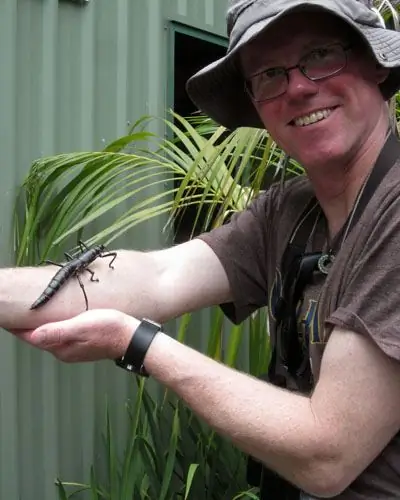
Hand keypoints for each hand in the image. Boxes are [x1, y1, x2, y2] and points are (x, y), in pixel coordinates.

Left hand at [12, 309, 139, 362]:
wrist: (132, 338)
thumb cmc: (110, 329)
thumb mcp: (82, 326)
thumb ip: (57, 332)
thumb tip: (33, 336)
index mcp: (61, 348)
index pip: (31, 337)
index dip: (17, 326)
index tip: (6, 316)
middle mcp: (64, 351)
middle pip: (38, 337)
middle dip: (24, 326)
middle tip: (13, 312)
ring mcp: (74, 348)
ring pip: (49, 337)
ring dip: (38, 327)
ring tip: (28, 314)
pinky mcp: (82, 343)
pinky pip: (60, 336)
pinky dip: (51, 327)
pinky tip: (53, 319)